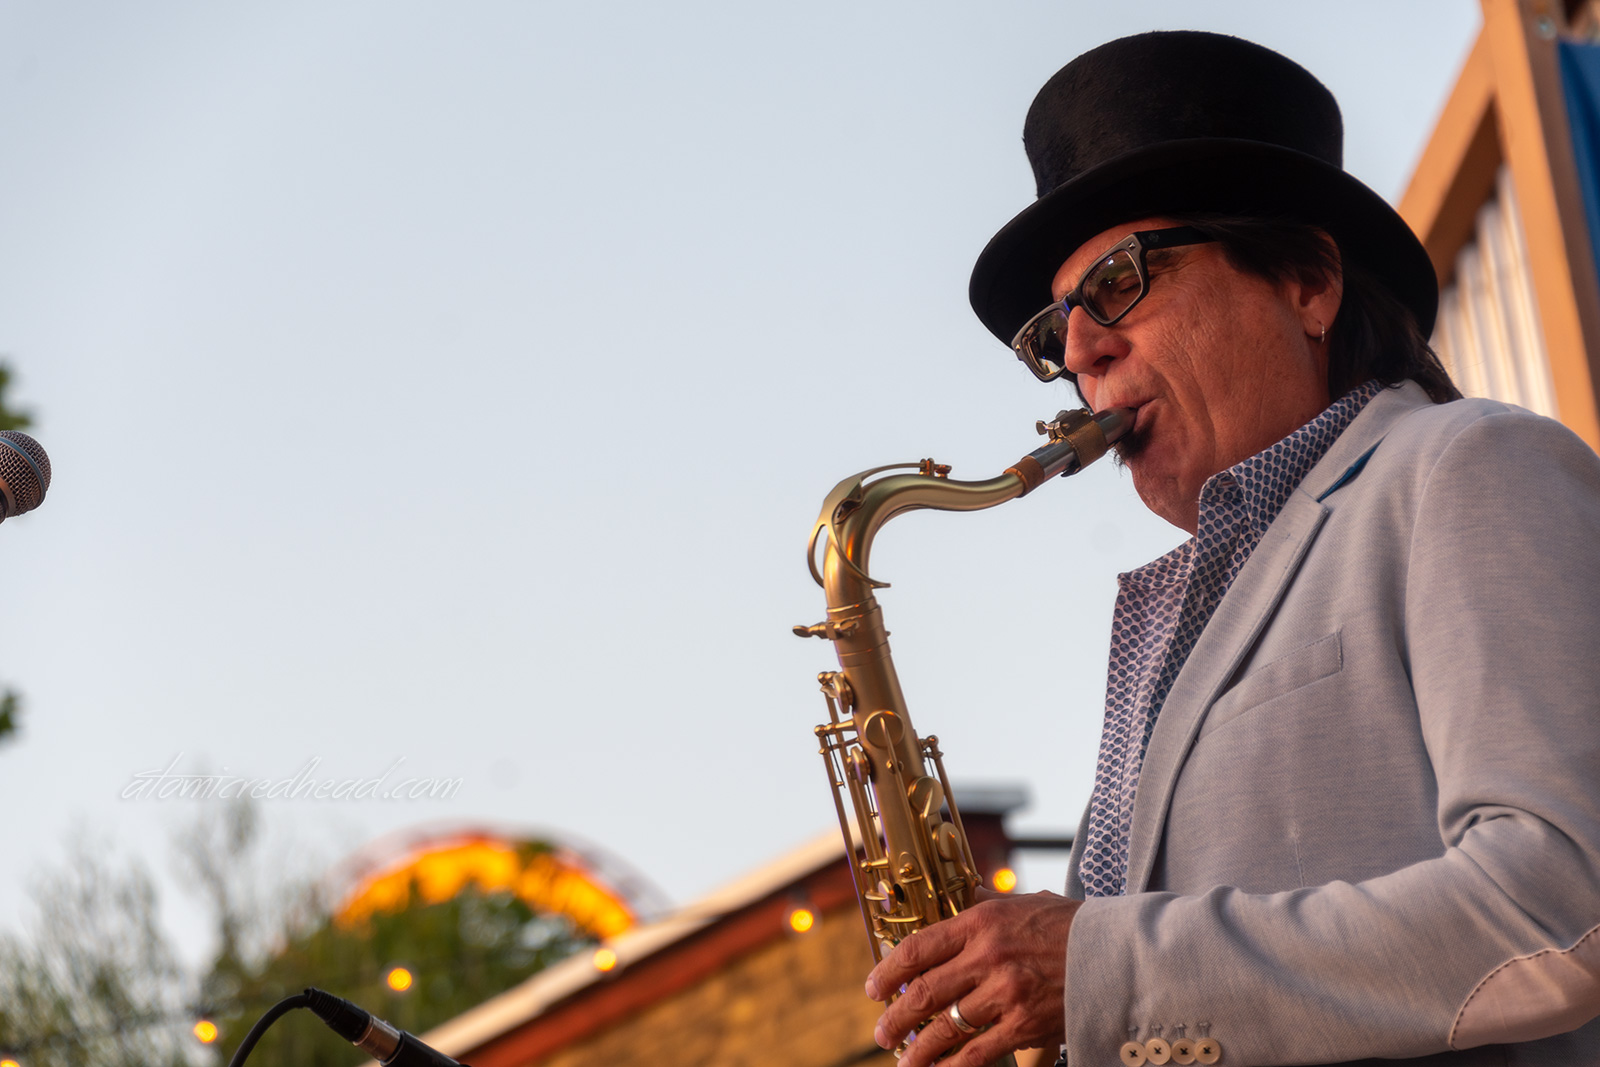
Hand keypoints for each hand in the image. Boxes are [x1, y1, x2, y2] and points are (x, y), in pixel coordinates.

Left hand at [864, 891, 1079, 1066]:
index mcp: (981, 923)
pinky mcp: (1024, 1025)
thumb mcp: (1023, 903)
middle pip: (924, 992)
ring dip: (917, 1049)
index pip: (919, 947)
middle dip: (895, 1017)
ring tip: (902, 1060)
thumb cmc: (1069, 926)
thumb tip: (959, 897)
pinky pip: (977, 1053)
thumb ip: (986, 905)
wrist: (1118, 955)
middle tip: (882, 1032)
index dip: (888, 971)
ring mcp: (1005, 994)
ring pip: (945, 1027)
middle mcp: (988, 957)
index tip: (874, 988)